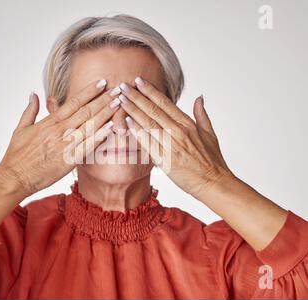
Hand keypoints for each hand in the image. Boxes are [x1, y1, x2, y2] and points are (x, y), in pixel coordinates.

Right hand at [0, 79, 120, 227]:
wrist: (14, 177)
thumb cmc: (16, 154)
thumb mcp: (20, 129)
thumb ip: (30, 110)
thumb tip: (34, 94)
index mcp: (49, 122)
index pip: (73, 102)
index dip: (89, 92)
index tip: (101, 83)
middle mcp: (58, 131)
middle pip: (85, 111)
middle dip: (102, 100)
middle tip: (117, 90)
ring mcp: (64, 145)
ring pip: (88, 126)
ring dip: (105, 114)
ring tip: (118, 104)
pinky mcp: (68, 160)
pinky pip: (87, 146)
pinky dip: (99, 136)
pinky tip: (110, 128)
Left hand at [119, 77, 233, 199]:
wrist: (213, 183)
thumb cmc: (212, 161)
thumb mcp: (210, 133)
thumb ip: (202, 114)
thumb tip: (199, 97)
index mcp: (188, 124)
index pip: (165, 103)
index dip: (150, 91)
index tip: (138, 82)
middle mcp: (179, 131)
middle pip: (153, 110)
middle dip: (136, 96)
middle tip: (123, 86)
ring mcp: (171, 145)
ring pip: (148, 123)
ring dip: (133, 110)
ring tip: (120, 100)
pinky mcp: (165, 160)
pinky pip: (148, 142)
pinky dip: (137, 131)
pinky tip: (126, 122)